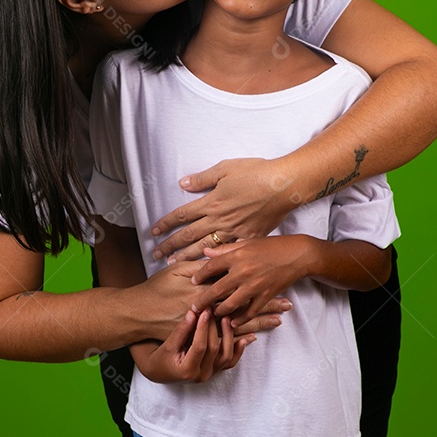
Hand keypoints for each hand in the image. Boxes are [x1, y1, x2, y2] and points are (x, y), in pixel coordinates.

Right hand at [131, 309, 253, 383]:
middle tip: (215, 308)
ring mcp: (210, 374)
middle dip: (215, 327)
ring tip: (228, 318)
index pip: (199, 346)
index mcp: (187, 370)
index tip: (204, 310)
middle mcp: (201, 376)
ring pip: (226, 355)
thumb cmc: (161, 356)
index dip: (203, 328)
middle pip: (214, 349)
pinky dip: (239, 350)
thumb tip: (193, 312)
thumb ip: (181, 330)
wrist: (160, 371)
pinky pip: (230, 361)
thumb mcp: (168, 344)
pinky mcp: (215, 371)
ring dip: (229, 336)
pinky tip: (246, 337)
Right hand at [136, 259, 291, 341]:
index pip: (237, 281)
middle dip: (266, 302)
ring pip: (239, 321)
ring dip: (260, 320)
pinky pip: (225, 337)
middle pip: (243, 301)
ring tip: (280, 320)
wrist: (139, 313)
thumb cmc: (157, 289)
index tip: (276, 279)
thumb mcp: (177, 269)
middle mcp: (208, 304)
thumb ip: (199, 263)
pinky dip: (242, 336)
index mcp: (205, 284)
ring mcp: (205, 322)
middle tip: (287, 303)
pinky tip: (256, 337)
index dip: (257, 280)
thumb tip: (217, 254)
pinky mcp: (199, 335)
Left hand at [150, 158, 301, 260]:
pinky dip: (217, 261)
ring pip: (204, 247)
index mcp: (212, 201)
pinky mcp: (249, 238)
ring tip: (174, 264)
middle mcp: (219, 219)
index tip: (153, 232)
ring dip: (187, 256)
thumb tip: (183, 183)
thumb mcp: (226, 169)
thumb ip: (203, 178)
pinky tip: (208, 268)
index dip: (166, 224)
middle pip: (188, 234)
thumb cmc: (257, 173)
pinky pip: (228, 252)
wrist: (283, 185)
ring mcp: (234, 231)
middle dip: (170, 245)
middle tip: (156, 254)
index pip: (182, 214)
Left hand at [190, 236, 314, 326]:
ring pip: (231, 305)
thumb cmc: (272, 246)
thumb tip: (205, 252)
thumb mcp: (247, 242)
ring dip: (219, 312)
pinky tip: (232, 323)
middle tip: (193, 308)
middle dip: (203, 301)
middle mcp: (243, 272)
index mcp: (237, 256)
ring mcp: (255, 286)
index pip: (211, 267)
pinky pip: (249, 312)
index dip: (199, 275)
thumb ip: (226, 250)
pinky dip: (240, 319)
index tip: (192, 282)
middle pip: (216, 290)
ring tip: (212, 315)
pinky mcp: (266, 296)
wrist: (297, 255)